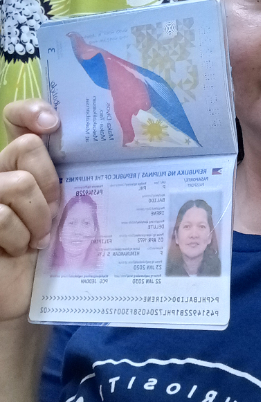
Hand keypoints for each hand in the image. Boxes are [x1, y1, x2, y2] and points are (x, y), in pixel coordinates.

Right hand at [0, 100, 59, 321]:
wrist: (29, 291)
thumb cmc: (51, 248)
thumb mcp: (67, 206)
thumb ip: (72, 177)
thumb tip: (109, 146)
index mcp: (22, 162)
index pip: (17, 118)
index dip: (31, 110)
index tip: (53, 124)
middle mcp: (0, 171)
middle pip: (26, 147)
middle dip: (48, 182)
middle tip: (53, 211)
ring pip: (17, 183)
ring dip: (37, 216)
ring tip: (38, 238)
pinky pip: (2, 215)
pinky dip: (19, 236)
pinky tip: (20, 250)